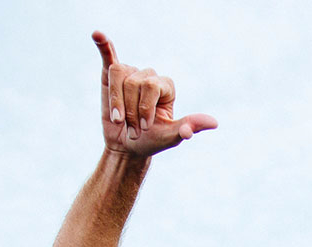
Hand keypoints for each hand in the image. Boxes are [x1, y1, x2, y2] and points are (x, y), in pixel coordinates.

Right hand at [93, 31, 216, 158]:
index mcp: (166, 86)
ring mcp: (131, 75)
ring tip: (119, 121)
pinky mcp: (112, 77)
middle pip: (134, 82)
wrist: (127, 146)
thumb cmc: (151, 141)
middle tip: (133, 130)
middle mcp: (150, 76)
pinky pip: (109, 56)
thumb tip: (214, 123)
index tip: (145, 128)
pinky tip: (98, 35)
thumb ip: (189, 126)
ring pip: (118, 75)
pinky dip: (103, 45)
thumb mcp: (171, 136)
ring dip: (116, 102)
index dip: (143, 107)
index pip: (151, 86)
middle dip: (130, 110)